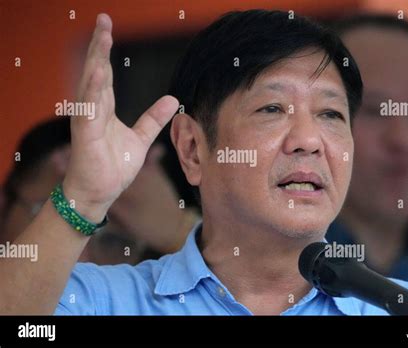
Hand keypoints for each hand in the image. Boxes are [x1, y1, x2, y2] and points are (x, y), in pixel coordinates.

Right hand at [63, 14, 178, 221]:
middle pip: (95, 71)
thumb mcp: (140, 138)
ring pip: (90, 84)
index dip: (105, 51)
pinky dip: (93, 90)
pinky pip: (89, 109)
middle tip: (103, 20)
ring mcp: (87, 120)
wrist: (99, 192)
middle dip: (98, 45)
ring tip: (101, 36)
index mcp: (104, 108)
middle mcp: (93, 109)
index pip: (104, 73)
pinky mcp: (85, 134)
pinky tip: (97, 72)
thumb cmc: (113, 166)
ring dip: (96, 59)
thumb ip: (153, 118)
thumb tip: (173, 99)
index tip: (108, 28)